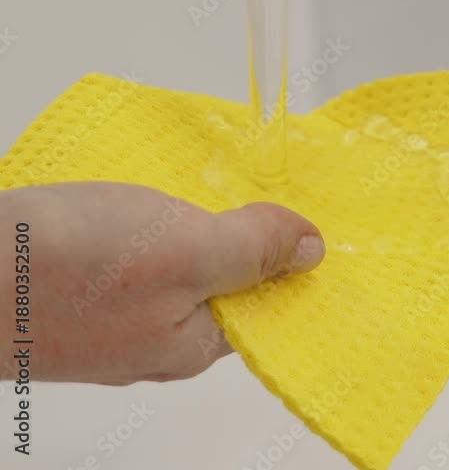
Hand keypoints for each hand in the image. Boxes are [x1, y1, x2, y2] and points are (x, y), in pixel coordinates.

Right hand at [0, 181, 324, 384]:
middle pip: (220, 283)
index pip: (265, 306)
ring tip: (207, 175)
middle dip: (241, 233)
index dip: (290, 261)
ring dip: (192, 221)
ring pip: (174, 266)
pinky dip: (148, 220)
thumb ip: (250, 250)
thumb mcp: (183, 251)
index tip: (310, 216)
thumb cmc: (66, 268)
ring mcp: (109, 314)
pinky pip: (131, 253)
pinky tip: (148, 189)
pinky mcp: (76, 285)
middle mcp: (151, 338)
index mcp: (190, 342)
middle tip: (259, 181)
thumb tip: (312, 250)